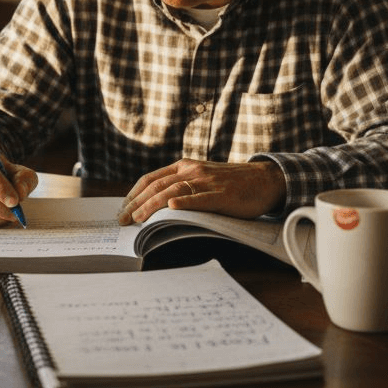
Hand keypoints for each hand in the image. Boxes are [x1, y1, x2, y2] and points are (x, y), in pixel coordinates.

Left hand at [117, 158, 284, 224]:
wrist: (265, 179)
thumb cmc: (233, 183)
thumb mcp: (203, 177)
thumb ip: (183, 185)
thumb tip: (158, 205)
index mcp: (185, 166)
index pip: (151, 179)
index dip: (134, 194)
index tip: (122, 208)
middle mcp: (192, 170)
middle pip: (156, 185)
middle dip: (136, 203)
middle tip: (123, 220)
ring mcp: (206, 181)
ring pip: (172, 191)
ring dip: (152, 205)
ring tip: (138, 218)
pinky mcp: (221, 194)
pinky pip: (200, 198)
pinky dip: (184, 202)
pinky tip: (171, 207)